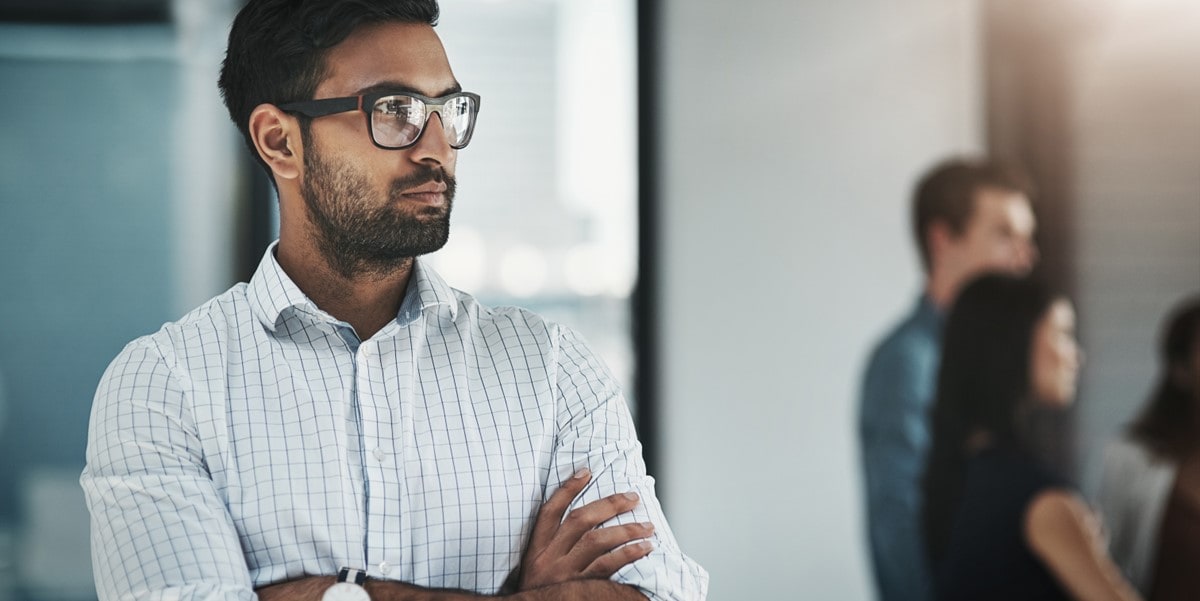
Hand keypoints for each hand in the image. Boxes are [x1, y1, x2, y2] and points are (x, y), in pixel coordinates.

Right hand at [516, 468, 654, 590]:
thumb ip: (554, 546)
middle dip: (609, 505)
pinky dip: (628, 555)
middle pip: (579, 521)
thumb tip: (585, 518)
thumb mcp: (535, 568)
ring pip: (596, 542)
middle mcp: (548, 559)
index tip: (586, 472)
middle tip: (633, 498)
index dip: (567, 489)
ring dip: (626, 530)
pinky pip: (607, 567)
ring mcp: (564, 574)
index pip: (549, 511)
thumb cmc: (541, 591)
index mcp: (536, 549)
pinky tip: (644, 548)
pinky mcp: (580, 589)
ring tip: (648, 526)